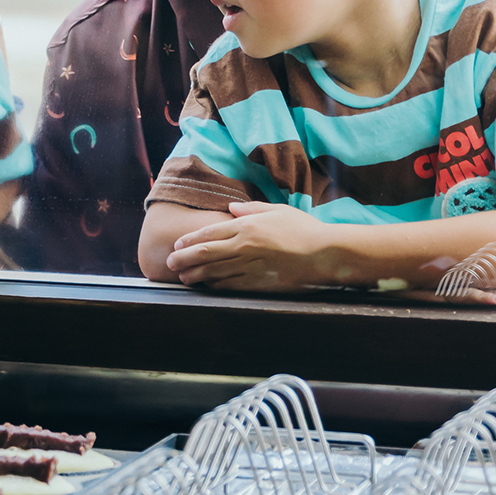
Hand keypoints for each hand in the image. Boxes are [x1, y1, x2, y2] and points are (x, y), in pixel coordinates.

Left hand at [165, 199, 340, 291]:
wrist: (325, 254)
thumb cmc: (304, 229)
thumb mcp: (278, 210)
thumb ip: (252, 209)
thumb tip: (232, 209)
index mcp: (247, 226)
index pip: (210, 233)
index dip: (190, 240)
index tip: (177, 245)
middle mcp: (244, 246)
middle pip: (206, 254)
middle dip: (184, 259)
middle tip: (170, 263)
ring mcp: (251, 266)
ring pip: (214, 272)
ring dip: (196, 275)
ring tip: (183, 277)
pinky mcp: (259, 284)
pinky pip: (231, 285)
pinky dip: (215, 286)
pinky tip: (207, 286)